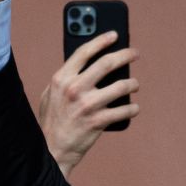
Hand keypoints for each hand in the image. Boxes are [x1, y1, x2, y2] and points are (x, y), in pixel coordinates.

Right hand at [38, 32, 139, 177]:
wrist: (52, 150)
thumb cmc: (52, 121)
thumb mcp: (50, 94)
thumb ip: (66, 78)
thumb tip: (88, 62)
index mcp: (61, 79)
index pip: (84, 52)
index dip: (101, 40)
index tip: (114, 35)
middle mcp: (74, 89)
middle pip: (107, 63)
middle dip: (125, 55)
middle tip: (134, 53)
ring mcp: (87, 105)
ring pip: (121, 86)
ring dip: (133, 83)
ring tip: (135, 84)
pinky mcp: (98, 121)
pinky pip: (124, 111)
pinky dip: (132, 109)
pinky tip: (134, 108)